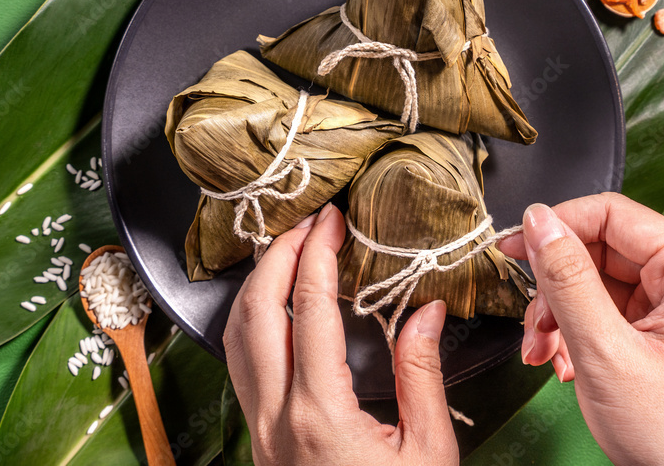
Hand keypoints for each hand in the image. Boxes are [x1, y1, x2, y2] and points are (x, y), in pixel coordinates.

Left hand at [223, 204, 458, 465]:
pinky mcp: (259, 438)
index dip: (319, 256)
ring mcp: (260, 429)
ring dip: (257, 285)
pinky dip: (251, 320)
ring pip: (234, 337)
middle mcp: (277, 418)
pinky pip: (239, 364)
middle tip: (306, 223)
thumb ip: (421, 374)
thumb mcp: (428, 450)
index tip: (332, 222)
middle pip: (256, 313)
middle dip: (278, 256)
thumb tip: (425, 310)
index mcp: (321, 415)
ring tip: (287, 252)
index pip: (311, 311)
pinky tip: (274, 307)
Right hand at [499, 193, 663, 465]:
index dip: (559, 225)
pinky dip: (571, 333)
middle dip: (555, 287)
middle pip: (599, 250)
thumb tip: (539, 223)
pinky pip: (600, 311)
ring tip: (543, 350)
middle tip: (531, 318)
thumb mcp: (607, 352)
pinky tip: (560, 360)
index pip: (614, 216)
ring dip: (557, 315)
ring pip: (592, 282)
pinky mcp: (655, 332)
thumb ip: (568, 281)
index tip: (516, 244)